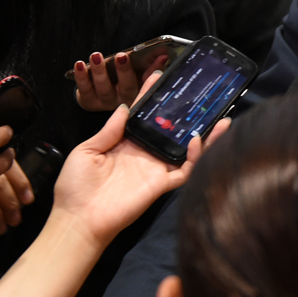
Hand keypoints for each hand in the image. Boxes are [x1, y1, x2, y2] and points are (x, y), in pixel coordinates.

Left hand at [51, 72, 227, 247]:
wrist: (76, 220)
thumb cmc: (74, 186)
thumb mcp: (86, 150)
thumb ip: (109, 130)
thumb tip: (126, 107)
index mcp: (126, 143)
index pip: (144, 116)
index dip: (151, 97)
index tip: (159, 77)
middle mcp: (145, 153)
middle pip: (172, 130)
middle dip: (188, 114)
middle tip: (201, 95)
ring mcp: (155, 169)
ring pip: (187, 150)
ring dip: (206, 136)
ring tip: (223, 118)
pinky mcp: (161, 185)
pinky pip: (185, 170)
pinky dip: (196, 157)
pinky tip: (198, 140)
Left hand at [73, 50, 166, 111]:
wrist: (102, 96)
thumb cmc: (124, 81)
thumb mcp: (139, 75)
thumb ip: (152, 67)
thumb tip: (163, 56)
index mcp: (136, 94)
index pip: (143, 83)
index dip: (147, 73)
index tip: (142, 58)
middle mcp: (121, 101)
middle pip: (124, 87)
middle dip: (123, 70)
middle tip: (120, 55)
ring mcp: (104, 102)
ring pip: (103, 88)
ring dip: (99, 71)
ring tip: (96, 56)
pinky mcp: (88, 101)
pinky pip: (85, 90)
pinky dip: (81, 77)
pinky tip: (80, 65)